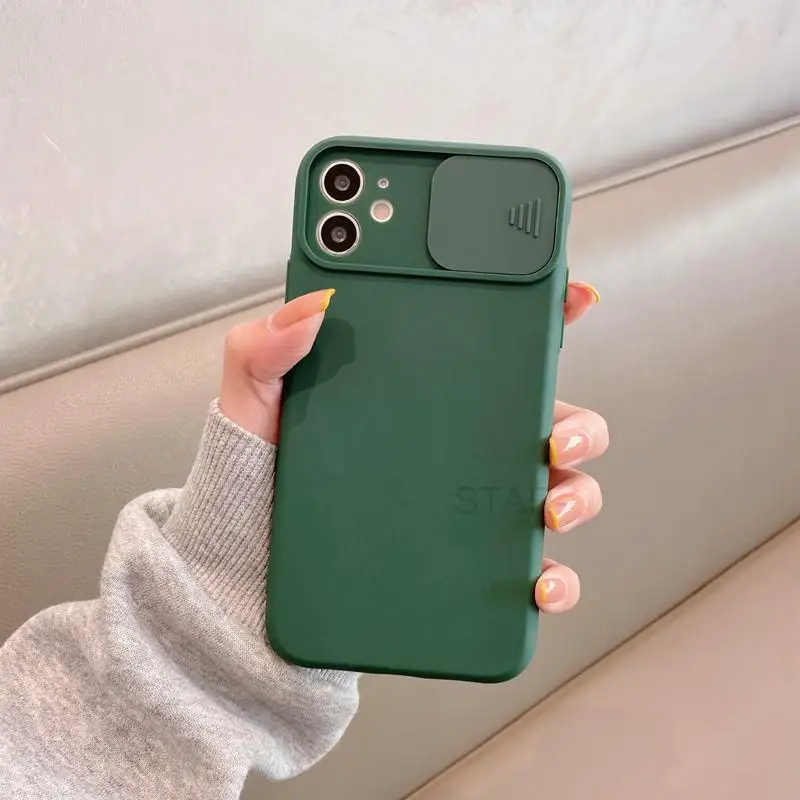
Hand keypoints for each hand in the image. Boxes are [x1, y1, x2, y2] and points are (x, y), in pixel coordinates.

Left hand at [219, 282, 606, 615]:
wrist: (246, 571)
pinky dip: (553, 578)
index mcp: (422, 392)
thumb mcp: (254, 405)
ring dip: (578, 496)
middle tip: (556, 433)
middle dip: (579, 423)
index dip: (544, 316)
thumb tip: (313, 304)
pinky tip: (538, 581)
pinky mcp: (466, 565)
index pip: (493, 346)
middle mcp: (459, 444)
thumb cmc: (257, 480)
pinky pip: (530, 571)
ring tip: (551, 508)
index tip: (572, 296)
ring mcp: (468, 505)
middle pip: (548, 420)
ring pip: (558, 490)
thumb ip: (265, 348)